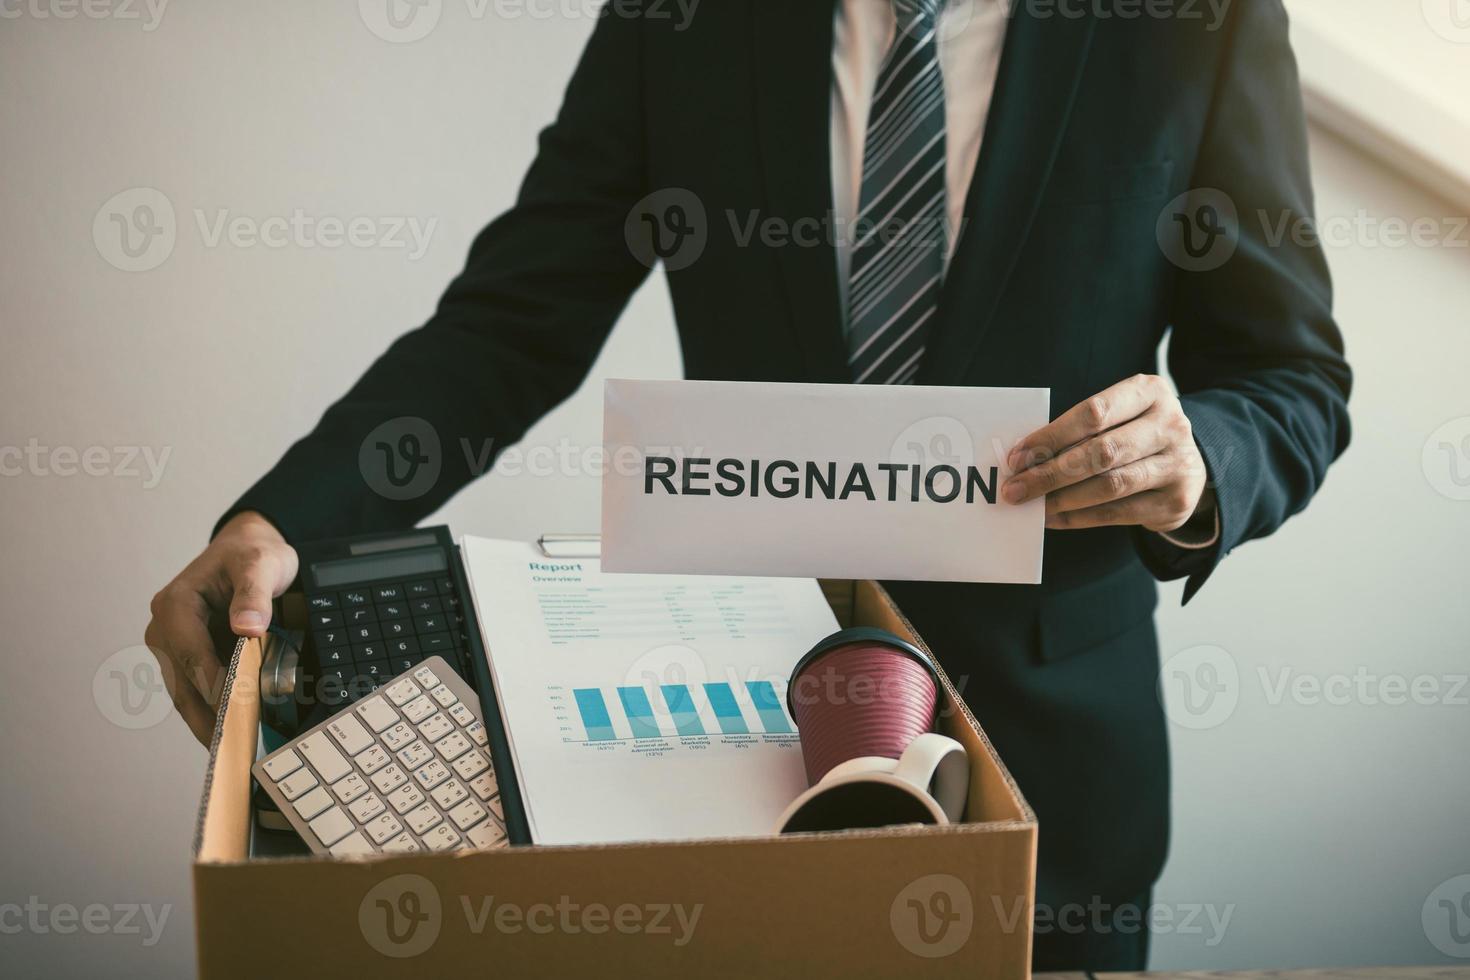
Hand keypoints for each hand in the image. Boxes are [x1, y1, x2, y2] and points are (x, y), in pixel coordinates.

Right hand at [144, 512, 297, 744]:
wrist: (249, 550)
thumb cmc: (252, 555)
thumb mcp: (261, 564)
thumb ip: (254, 594)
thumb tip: (247, 628)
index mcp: (175, 605)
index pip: (192, 657)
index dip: (214, 688)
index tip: (235, 715)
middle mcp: (165, 629)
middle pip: (185, 684)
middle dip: (209, 718)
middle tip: (235, 751)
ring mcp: (173, 647)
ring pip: (187, 695)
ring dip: (211, 722)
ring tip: (236, 752)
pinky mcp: (187, 659)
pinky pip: (198, 690)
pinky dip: (215, 711)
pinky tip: (235, 733)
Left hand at [1002, 374, 1214, 533]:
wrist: (1186, 463)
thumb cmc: (1133, 433)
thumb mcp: (1117, 416)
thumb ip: (1079, 429)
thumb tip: (1024, 459)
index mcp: (1150, 392)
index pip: (1094, 412)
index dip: (1051, 436)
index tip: (1016, 457)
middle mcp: (1170, 425)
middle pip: (1101, 452)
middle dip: (1050, 473)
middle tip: (1015, 489)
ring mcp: (1178, 464)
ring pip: (1110, 485)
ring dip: (1062, 499)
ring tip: (1033, 506)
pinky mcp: (1175, 501)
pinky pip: (1118, 512)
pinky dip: (1079, 517)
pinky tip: (1054, 518)